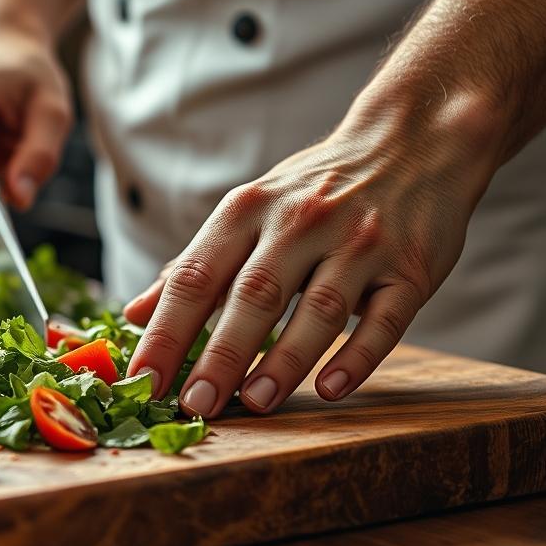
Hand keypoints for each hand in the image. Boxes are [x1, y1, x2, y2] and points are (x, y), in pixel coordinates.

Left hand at [123, 117, 493, 415]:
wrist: (413, 141)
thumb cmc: (314, 189)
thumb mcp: (248, 211)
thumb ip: (195, 265)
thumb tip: (133, 315)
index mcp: (248, 209)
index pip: (196, 276)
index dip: (166, 331)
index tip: (141, 381)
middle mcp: (301, 222)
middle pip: (254, 294)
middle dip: (220, 354)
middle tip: (194, 404)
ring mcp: (360, 243)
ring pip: (319, 308)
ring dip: (284, 360)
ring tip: (255, 403)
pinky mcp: (411, 267)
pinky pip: (385, 319)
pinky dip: (358, 356)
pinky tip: (331, 388)